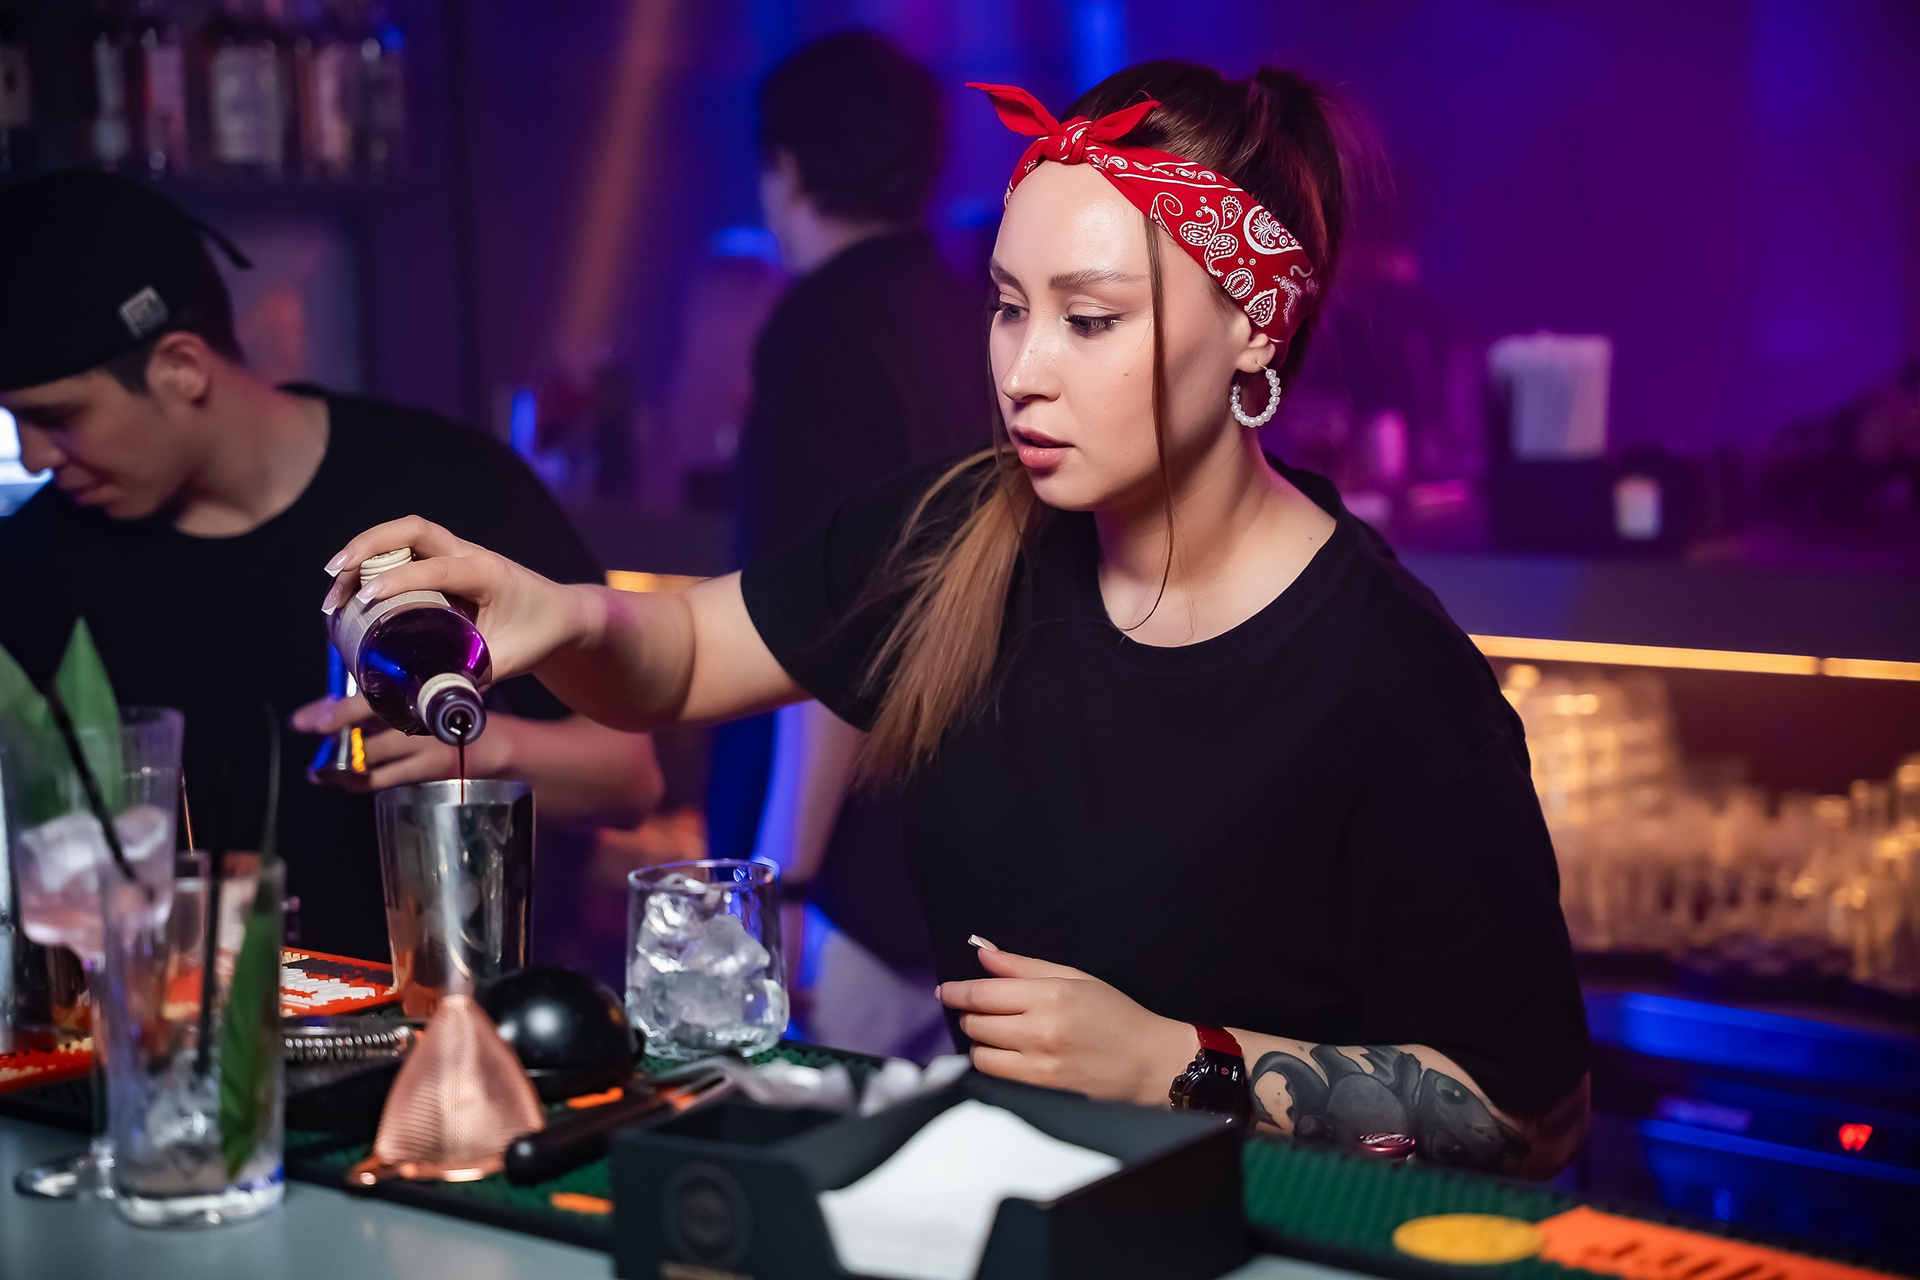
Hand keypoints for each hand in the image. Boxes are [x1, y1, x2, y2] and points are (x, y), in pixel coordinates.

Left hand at [290, 693, 512, 791]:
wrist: (497, 745)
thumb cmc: (452, 718)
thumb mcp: (425, 700)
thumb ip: (386, 702)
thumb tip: (331, 710)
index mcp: (420, 688)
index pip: (371, 696)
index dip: (336, 709)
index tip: (306, 720)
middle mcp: (423, 711)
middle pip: (365, 722)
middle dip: (331, 729)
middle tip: (306, 728)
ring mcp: (427, 741)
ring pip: (368, 753)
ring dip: (338, 762)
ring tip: (320, 768)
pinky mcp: (431, 767)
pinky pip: (383, 778)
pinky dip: (358, 781)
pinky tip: (344, 781)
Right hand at [321, 515, 597, 684]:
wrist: (561, 613)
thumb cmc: (539, 634)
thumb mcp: (510, 662)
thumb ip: (471, 680)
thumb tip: (426, 705)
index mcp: (488, 574)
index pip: (437, 567)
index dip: (399, 579)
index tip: (366, 598)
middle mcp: (470, 554)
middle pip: (414, 530)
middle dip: (369, 546)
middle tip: (335, 575)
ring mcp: (457, 553)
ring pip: (405, 533)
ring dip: (365, 548)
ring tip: (333, 582)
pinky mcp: (445, 560)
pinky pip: (405, 548)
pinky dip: (375, 558)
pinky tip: (350, 584)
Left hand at [936, 939, 1195, 1105]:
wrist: (1149, 1064)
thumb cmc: (1115, 1015)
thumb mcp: (1076, 977)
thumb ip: (1024, 966)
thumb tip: (982, 952)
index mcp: (1050, 996)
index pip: (983, 993)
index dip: (957, 991)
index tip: (945, 990)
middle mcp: (1040, 1032)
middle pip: (975, 1024)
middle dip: (970, 1015)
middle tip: (982, 1011)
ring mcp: (1038, 1068)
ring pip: (980, 1055)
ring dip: (980, 1043)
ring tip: (996, 1035)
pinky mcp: (1040, 1094)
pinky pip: (995, 1080)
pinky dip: (992, 1066)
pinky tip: (1004, 1057)